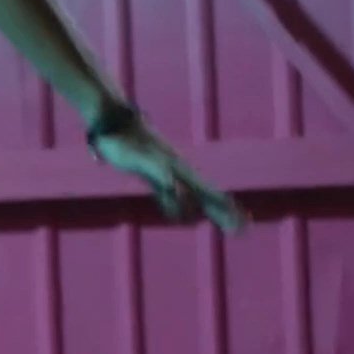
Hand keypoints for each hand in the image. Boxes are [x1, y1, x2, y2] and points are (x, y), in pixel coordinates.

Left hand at [93, 123, 246, 232]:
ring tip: (217, 223)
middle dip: (223, 214)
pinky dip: (177, 208)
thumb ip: (159, 172)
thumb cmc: (123, 141)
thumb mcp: (141, 158)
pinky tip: (178, 216)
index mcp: (178, 169)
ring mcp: (164, 173)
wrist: (111, 122)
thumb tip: (178, 189)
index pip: (208, 193)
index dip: (224, 209)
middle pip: (206, 197)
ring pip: (190, 198)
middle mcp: (176, 171)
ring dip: (205, 212)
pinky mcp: (149, 175)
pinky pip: (168, 196)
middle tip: (242, 231)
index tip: (240, 224)